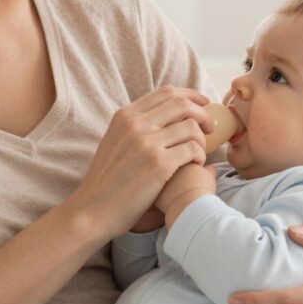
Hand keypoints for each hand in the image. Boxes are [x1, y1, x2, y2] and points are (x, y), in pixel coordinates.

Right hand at [66, 86, 213, 237]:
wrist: (92, 210)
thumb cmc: (107, 181)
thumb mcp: (114, 141)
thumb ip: (135, 126)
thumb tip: (165, 116)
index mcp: (125, 116)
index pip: (166, 92)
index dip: (190, 95)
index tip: (203, 103)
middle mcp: (135, 124)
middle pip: (182, 105)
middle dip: (203, 114)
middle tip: (210, 128)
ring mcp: (147, 143)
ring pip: (191, 127)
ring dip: (202, 139)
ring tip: (199, 153)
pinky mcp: (158, 164)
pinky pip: (193, 149)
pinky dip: (200, 156)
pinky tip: (196, 165)